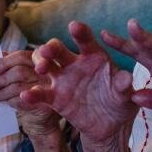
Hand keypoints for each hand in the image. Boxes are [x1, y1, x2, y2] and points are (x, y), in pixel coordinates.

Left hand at [0, 50, 59, 137]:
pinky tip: (5, 101)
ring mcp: (48, 88)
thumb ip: (12, 63)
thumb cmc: (30, 87)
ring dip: (2, 92)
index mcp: (40, 59)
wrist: (43, 112)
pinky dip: (11, 101)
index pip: (20, 56)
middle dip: (0, 80)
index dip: (3, 63)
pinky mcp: (46, 104)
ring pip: (18, 87)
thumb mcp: (22, 72)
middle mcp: (48, 71)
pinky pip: (23, 101)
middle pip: (19, 72)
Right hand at [21, 21, 138, 146]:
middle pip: (59, 50)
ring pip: (46, 66)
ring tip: (41, 69)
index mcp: (94, 57)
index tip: (75, 27)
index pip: (85, 41)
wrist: (109, 125)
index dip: (80, 33)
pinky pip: (41, 94)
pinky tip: (25, 96)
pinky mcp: (55, 97)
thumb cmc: (120, 103)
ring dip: (40, 64)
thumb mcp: (125, 95)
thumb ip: (123, 86)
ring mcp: (62, 80)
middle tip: (49, 51)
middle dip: (52, 48)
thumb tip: (126, 78)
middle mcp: (74, 64)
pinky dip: (32, 94)